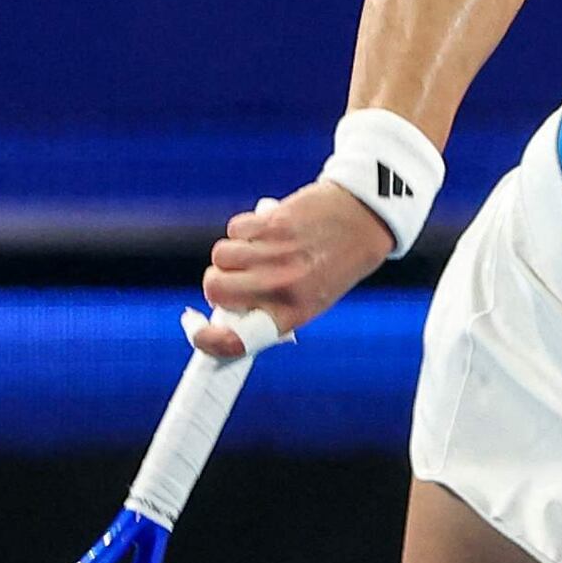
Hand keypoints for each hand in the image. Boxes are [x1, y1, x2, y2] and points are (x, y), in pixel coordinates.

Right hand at [188, 179, 392, 355]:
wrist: (362, 221)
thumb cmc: (333, 265)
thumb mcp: (309, 300)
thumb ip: (269, 310)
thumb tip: (225, 317)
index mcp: (292, 314)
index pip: (237, 340)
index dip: (209, 341)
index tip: (199, 334)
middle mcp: (282, 286)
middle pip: (215, 288)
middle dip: (217, 284)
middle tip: (234, 280)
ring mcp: (276, 253)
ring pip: (220, 256)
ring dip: (230, 255)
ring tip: (256, 252)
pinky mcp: (273, 222)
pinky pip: (234, 229)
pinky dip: (243, 230)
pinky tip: (265, 231)